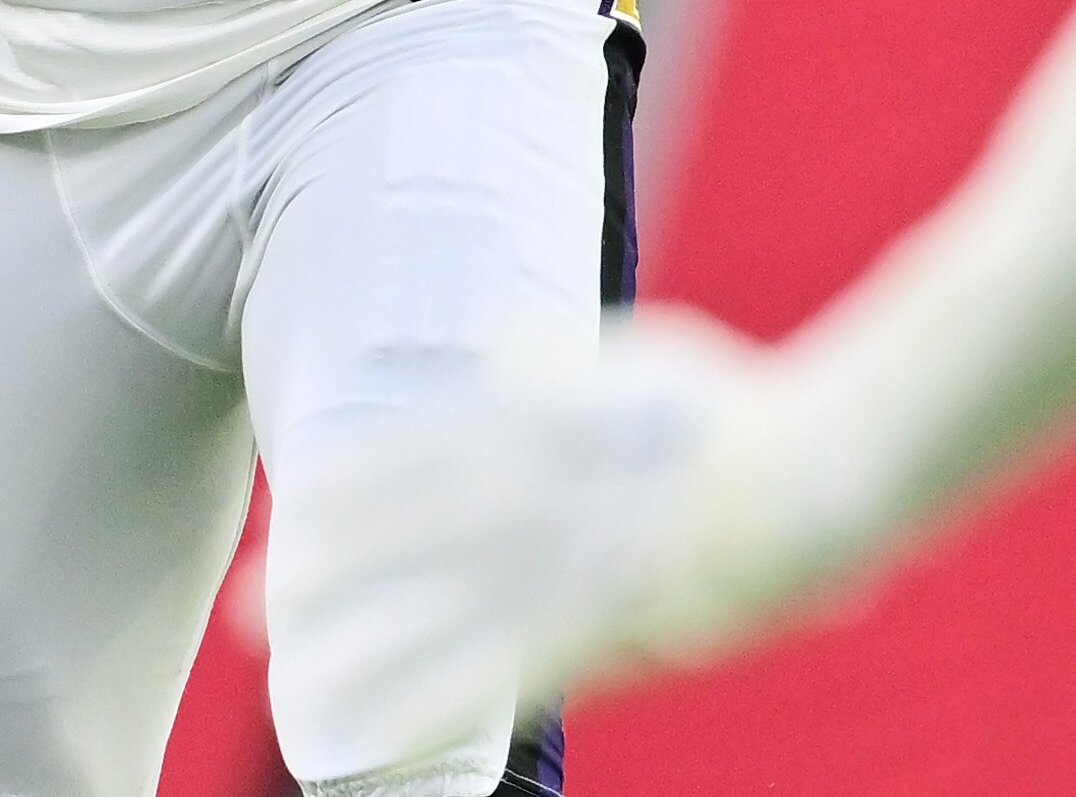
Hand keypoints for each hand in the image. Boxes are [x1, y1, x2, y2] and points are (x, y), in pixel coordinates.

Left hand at [262, 311, 873, 773]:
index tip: (289, 511)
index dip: (348, 485)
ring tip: (302, 683)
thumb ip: (559, 366)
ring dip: (367, 648)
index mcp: (545, 419)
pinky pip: (505, 675)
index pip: (419, 449)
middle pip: (411, 533)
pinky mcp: (609, 619)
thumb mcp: (640, 361)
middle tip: (248, 611)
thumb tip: (501, 339)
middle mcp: (542, 485)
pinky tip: (383, 735)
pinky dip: (437, 706)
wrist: (828, 463)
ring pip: (444, 609)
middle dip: (329, 574)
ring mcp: (572, 555)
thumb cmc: (733, 413)